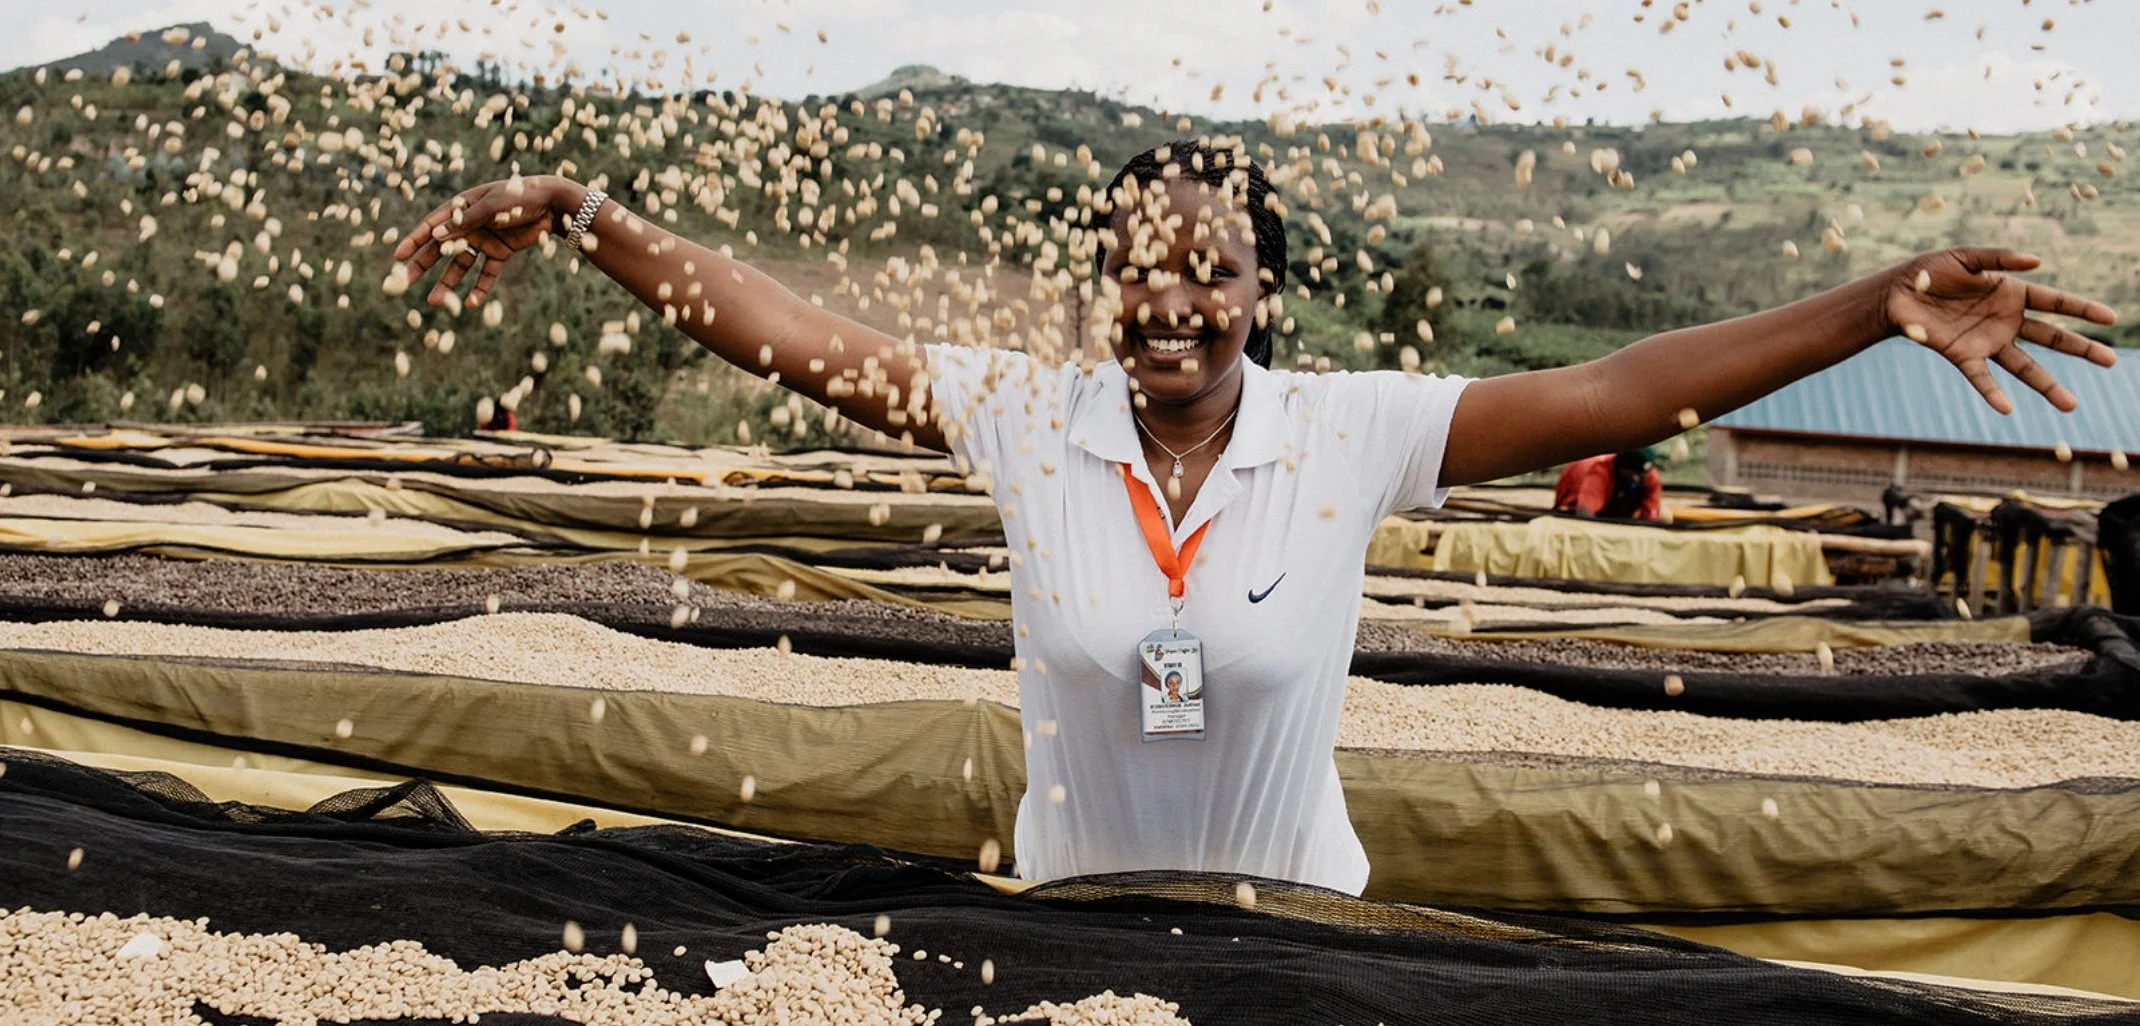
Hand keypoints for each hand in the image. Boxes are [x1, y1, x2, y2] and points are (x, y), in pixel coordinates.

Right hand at [389, 175, 588, 308]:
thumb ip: (465, 221)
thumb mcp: (491, 206)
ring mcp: (484, 239)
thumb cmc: (520, 196)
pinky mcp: (501, 252)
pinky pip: (486, 273)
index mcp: (461, 206)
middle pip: (440, 247)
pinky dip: (479, 288)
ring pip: (460, 265)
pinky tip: (470, 304)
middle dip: (422, 264)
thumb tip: (435, 235)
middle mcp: (469, 224)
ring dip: (447, 283)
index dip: (414, 240)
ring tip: (434, 302)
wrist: (554, 203)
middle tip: (405, 281)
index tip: (398, 257)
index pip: (432, 225)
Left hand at [1884, 248, 2117, 413]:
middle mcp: (2006, 321)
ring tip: (2071, 405)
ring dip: (2047, 386)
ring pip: (2025, 366)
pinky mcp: (1963, 355)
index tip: (2110, 318)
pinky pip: (1981, 378)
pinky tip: (2006, 408)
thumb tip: (2036, 261)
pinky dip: (1993, 393)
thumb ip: (1999, 258)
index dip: (2082, 309)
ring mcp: (1987, 341)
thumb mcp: (1966, 257)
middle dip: (2081, 349)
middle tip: (2110, 361)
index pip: (2055, 302)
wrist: (1896, 292)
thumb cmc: (1932, 271)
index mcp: (2012, 294)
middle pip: (2051, 337)